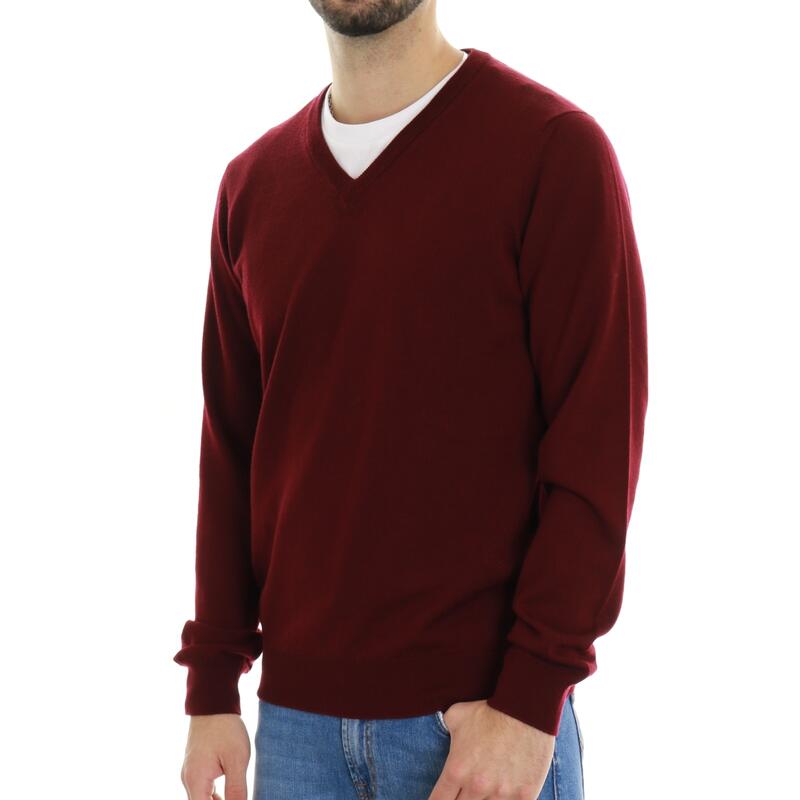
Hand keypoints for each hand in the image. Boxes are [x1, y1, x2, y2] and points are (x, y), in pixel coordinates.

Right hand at [180, 713, 250, 799]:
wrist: (213, 703)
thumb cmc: (225, 729)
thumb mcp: (237, 759)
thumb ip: (237, 789)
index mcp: (195, 781)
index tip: (236, 799)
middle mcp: (188, 780)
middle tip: (238, 796)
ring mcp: (190, 773)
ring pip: (201, 798)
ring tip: (235, 795)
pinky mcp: (195, 766)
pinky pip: (202, 789)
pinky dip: (213, 795)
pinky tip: (228, 793)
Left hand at [428, 700, 554, 799]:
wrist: (524, 710)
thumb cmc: (489, 710)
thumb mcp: (456, 715)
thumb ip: (444, 731)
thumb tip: (441, 735)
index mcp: (457, 770)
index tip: (444, 797)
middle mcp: (477, 786)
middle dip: (462, 799)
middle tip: (467, 788)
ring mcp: (502, 794)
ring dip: (485, 799)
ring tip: (487, 786)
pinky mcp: (524, 795)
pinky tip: (506, 792)